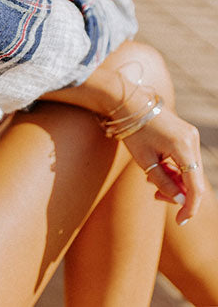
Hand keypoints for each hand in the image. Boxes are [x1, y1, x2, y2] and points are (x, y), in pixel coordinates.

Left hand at [122, 106, 203, 224]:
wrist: (127, 102)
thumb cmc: (133, 131)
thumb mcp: (145, 161)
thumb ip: (164, 182)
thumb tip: (181, 201)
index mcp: (183, 146)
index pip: (194, 186)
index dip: (189, 207)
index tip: (180, 221)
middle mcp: (192, 140)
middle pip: (193, 179)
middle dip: (178, 193)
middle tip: (156, 196)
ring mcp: (191, 135)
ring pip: (190, 171)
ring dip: (175, 181)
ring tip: (151, 181)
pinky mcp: (186, 134)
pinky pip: (186, 160)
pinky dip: (175, 169)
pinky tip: (158, 169)